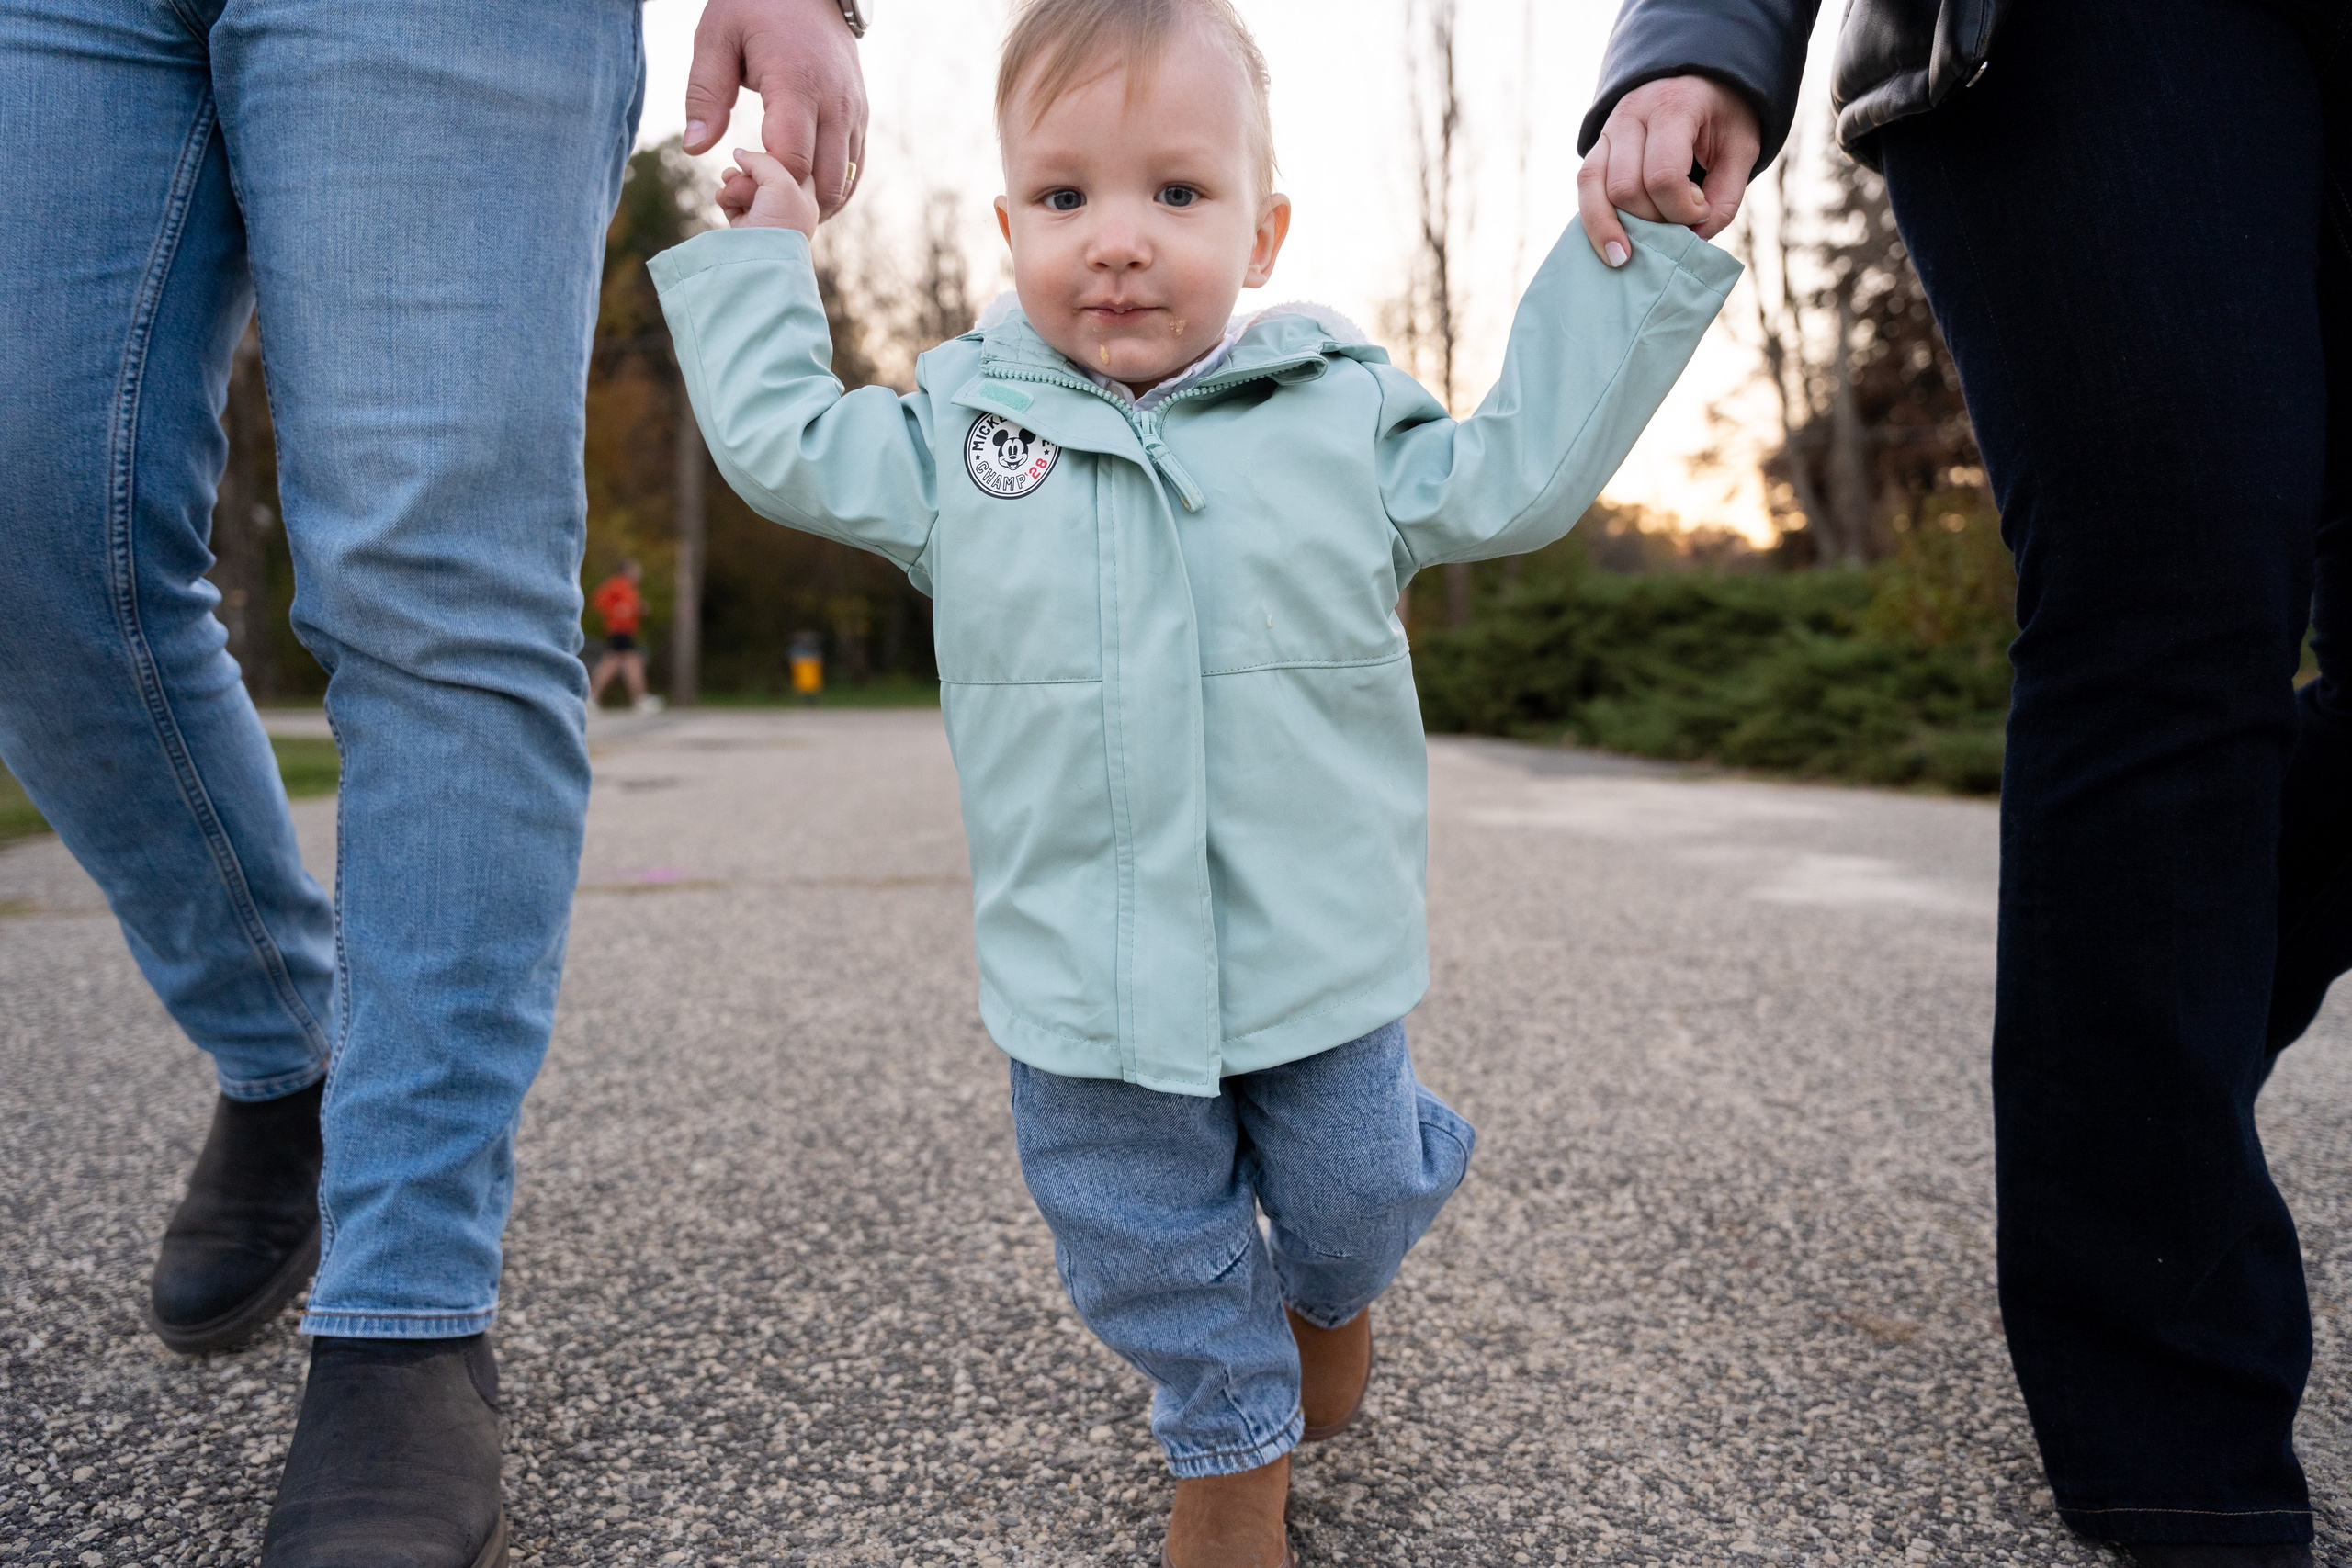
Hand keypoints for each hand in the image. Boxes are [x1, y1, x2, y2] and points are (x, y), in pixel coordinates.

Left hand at [685, 0, 869, 219]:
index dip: (763, 182)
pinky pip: (854, 172)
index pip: (792, 159)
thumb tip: (695, 148)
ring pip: (842, 185)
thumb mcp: (717, 37)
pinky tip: (798, 192)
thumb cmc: (754, 7)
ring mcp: (854, 114)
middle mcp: (835, 104)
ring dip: (808, 203)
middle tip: (751, 196)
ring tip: (772, 195)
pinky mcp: (861, 118)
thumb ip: (705, 93)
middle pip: (822, 183)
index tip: (735, 173)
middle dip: (786, 203)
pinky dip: (828, 191)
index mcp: (797, 83)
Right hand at [718, 147, 820, 236]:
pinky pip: (732, 204)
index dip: (774, 158)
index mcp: (804, 198)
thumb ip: (760, 161)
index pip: (792, 168)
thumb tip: (739, 153)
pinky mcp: (745, 228)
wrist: (763, 258)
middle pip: (763, 176)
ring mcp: (764, 218)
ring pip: (746, 188)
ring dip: (734, 183)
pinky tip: (722, 197)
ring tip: (728, 183)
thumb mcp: (780, 180)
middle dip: (747, 171)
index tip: (763, 155)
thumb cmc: (781, 220)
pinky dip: (725, 198)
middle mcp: (786, 208)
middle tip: (737, 172)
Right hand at [1577, 75, 1760, 267]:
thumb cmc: (1724, 115)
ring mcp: (1607, 130)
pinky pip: (1585, 188)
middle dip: (1653, 219)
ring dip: (1613, 227)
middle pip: (1626, 188)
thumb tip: (1692, 240)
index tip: (1703, 211)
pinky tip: (1612, 244)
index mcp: (1673, 106)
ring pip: (1594, 189)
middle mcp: (1631, 114)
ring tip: (1625, 258)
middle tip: (1679, 220)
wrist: (1698, 78)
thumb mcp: (1741, 149)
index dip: (1682, 209)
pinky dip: (1595, 220)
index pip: (1662, 176)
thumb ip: (1724, 196)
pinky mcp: (1596, 147)